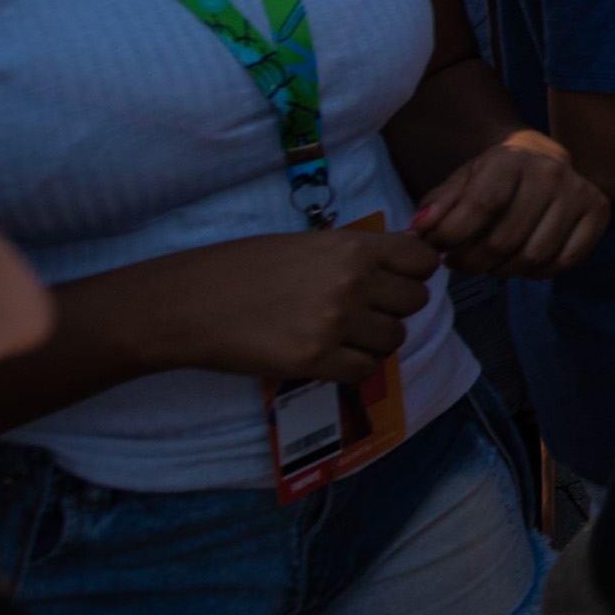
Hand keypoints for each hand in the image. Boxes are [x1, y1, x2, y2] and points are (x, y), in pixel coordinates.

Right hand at [160, 228, 439, 385]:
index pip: (423, 260)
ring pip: (393, 338)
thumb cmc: (245, 267)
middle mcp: (351, 282)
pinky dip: (352, 365)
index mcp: (352, 247)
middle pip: (414, 302)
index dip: (413, 272)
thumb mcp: (309, 244)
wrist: (190, 302)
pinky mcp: (315, 360)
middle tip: (361, 310)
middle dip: (393, 307)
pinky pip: (365, 369)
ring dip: (373, 339)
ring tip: (340, 333)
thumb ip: (359, 254)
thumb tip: (410, 260)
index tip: (395, 279)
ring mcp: (335, 323)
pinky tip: (328, 355)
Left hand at [411, 135, 608, 275]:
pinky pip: (565, 260)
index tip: (439, 248)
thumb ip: (438, 205)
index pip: (482, 204)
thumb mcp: (461, 180)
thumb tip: (418, 230)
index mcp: (512, 157)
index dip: (454, 235)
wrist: (541, 158)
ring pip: (534, 255)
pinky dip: (538, 272)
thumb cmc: (493, 176)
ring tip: (488, 264)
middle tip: (460, 263)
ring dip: (503, 271)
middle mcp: (550, 171)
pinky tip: (521, 263)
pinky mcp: (598, 211)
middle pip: (506, 238)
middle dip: (473, 261)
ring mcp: (579, 192)